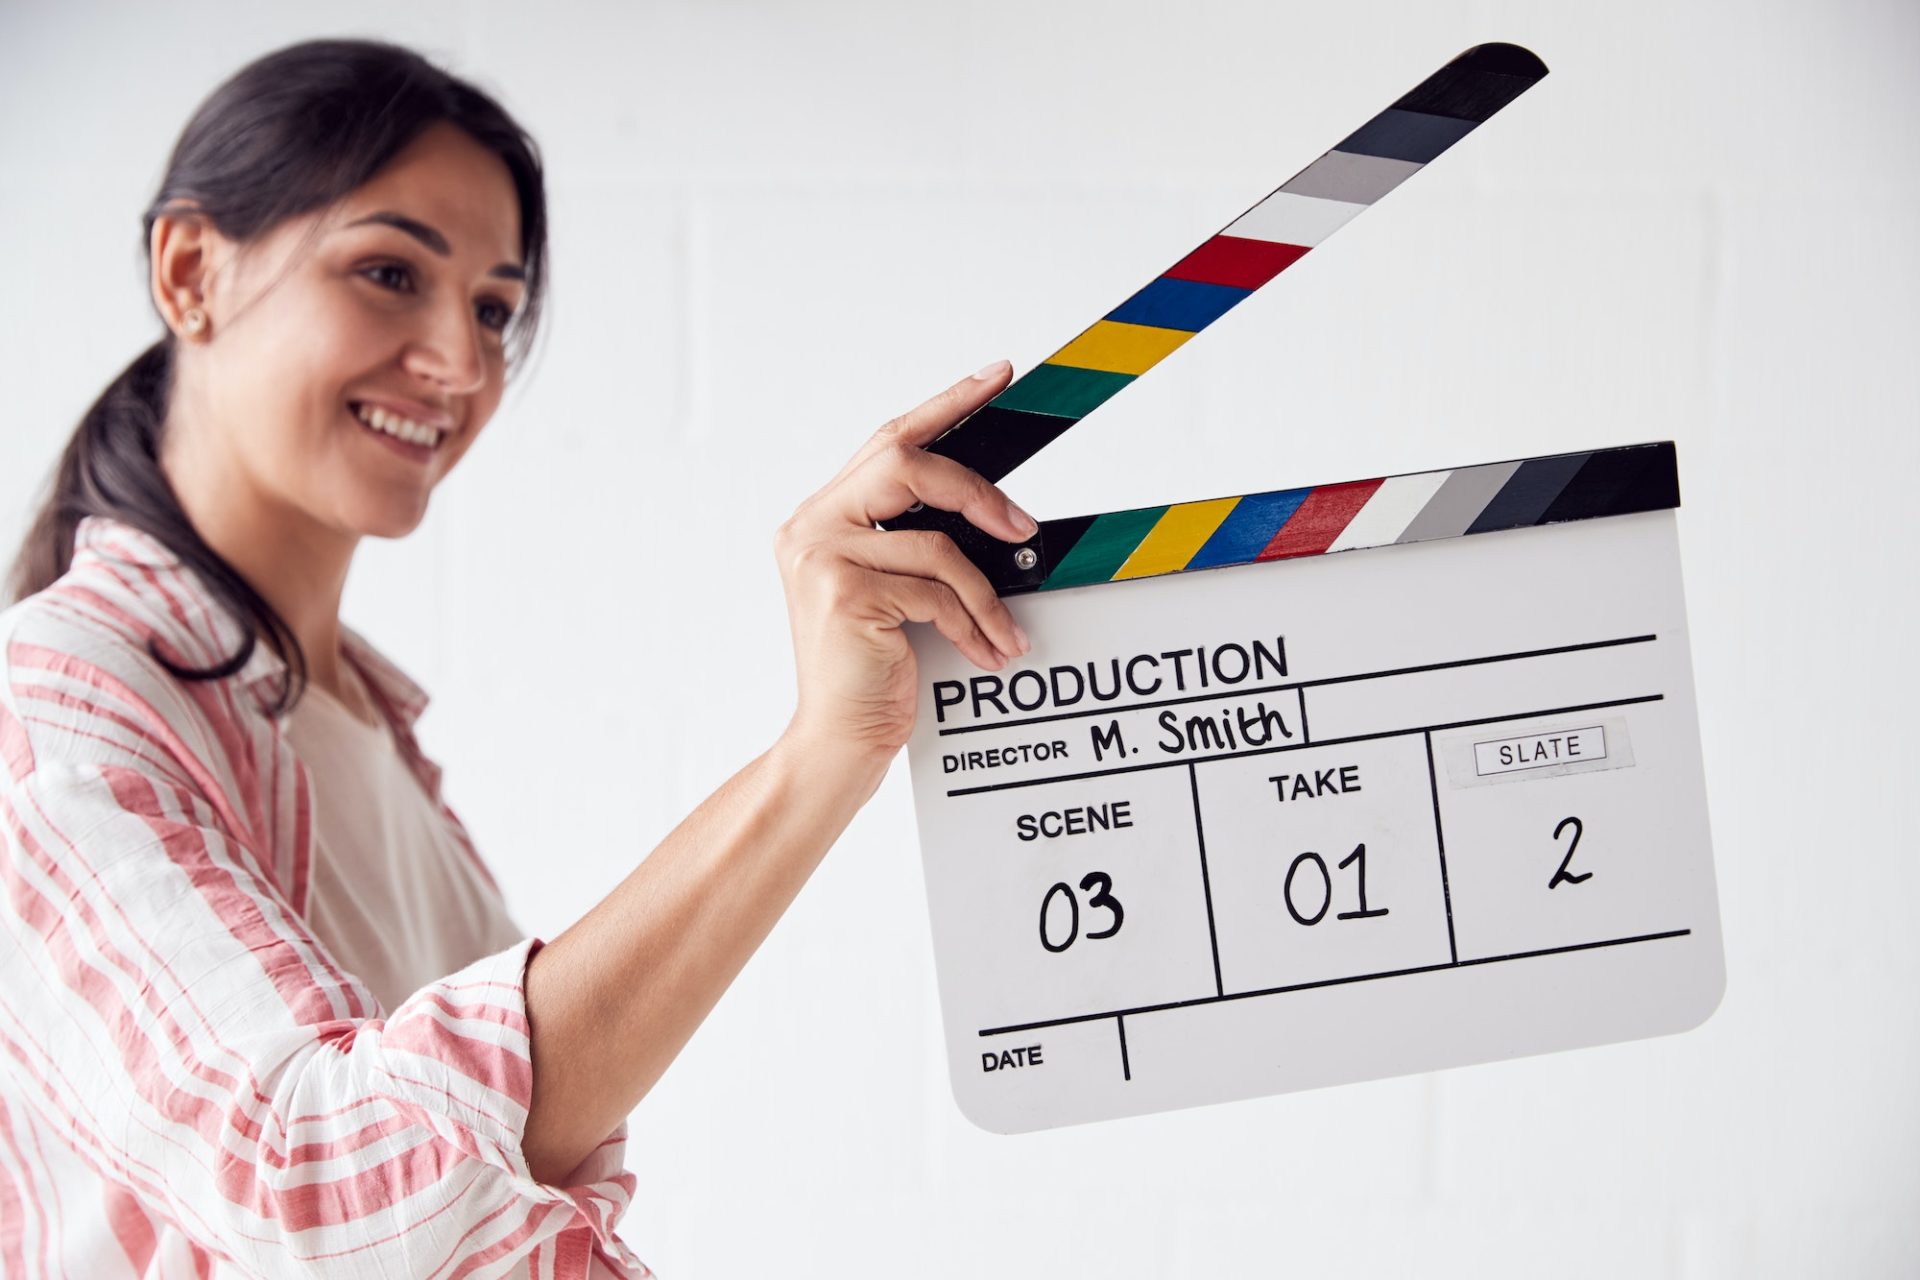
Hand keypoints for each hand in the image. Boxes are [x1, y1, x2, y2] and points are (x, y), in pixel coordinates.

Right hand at [774, 360, 1035, 764]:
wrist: (838, 741)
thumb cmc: (871, 671)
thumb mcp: (899, 594)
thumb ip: (922, 544)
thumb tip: (998, 515)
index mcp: (823, 517)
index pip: (888, 441)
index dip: (945, 405)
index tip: (994, 377)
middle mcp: (811, 526)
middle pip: (904, 463)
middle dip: (975, 491)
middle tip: (1022, 526)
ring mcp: (820, 556)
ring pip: (934, 542)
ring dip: (985, 592)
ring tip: (1007, 630)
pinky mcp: (842, 592)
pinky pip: (934, 590)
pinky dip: (972, 623)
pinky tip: (983, 651)